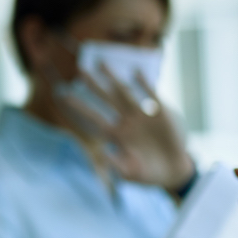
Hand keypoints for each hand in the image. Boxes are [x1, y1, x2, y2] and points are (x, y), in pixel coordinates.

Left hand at [61, 66, 194, 191]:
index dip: (81, 108)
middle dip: (94, 86)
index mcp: (116, 135)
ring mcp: (142, 116)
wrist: (174, 172)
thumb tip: (104, 154)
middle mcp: (126, 122)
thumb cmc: (149, 174)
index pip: (95, 118)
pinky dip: (144, 84)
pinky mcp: (160, 114)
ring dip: (114, 79)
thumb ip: (118, 167)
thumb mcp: (132, 174)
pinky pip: (150, 96)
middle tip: (80, 70)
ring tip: (102, 63)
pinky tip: (136, 72)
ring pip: (125, 93)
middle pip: (107, 100)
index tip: (64, 95)